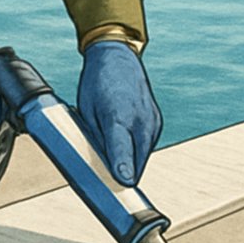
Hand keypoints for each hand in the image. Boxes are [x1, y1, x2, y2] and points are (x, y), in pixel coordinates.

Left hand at [76, 41, 161, 185]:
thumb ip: (94, 140)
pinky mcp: (157, 122)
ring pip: (142, 157)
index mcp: (118, 115)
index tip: (122, 184)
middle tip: (105, 185)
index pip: (122, 150)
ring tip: (112, 154)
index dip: (121, 171)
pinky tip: (123, 141)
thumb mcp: (86, 110)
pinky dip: (135, 150)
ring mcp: (152, 121)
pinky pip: (146, 146)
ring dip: (129, 163)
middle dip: (122, 176)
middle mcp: (141, 120)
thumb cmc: (97, 83)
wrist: (117, 57)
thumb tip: (99, 167)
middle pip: (136, 163)